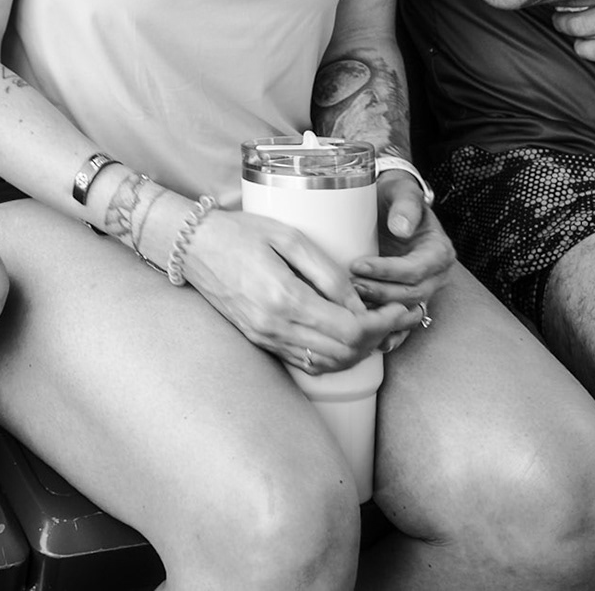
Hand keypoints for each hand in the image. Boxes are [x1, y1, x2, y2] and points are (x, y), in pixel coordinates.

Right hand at [182, 209, 414, 374]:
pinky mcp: (260, 341)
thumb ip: (327, 272)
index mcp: (285, 298)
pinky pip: (306, 361)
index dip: (383, 323)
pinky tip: (347, 340)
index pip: (350, 329)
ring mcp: (266, 338)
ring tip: (380, 329)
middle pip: (344, 351)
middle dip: (380, 337)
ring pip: (328, 362)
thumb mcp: (288, 237)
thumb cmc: (240, 232)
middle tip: (399, 317)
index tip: (401, 308)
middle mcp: (276, 326)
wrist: (193, 246)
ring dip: (360, 351)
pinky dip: (334, 358)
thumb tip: (358, 304)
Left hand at [349, 173, 453, 350]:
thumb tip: (401, 229)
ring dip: (379, 312)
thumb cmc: (395, 196)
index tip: (358, 265)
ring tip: (351, 304)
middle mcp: (436, 276)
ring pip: (404, 311)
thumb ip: (406, 206)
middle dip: (379, 293)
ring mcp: (423, 290)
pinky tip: (371, 340)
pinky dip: (390, 333)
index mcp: (439, 251)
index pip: (415, 270)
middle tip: (349, 285)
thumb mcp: (402, 192)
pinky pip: (402, 321)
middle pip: (410, 294)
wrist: (390, 204)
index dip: (386, 271)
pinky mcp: (407, 298)